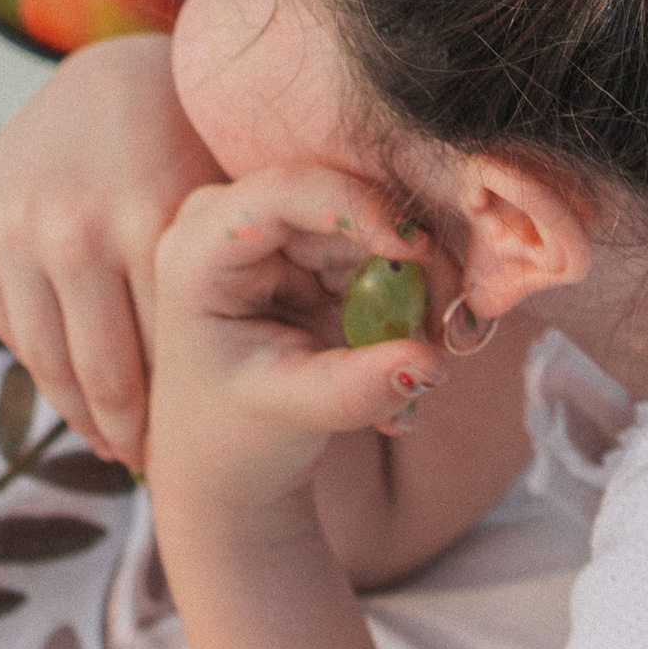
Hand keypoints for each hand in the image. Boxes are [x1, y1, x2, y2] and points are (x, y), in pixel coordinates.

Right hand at [0, 36, 217, 465]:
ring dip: (79, 414)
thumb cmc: (195, 147)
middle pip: (102, 371)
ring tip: (111, 445)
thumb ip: (254, 277)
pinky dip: (40, 367)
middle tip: (148, 467)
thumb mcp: (231, 202)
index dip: (178, 417)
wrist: (109, 76)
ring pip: (47, 359)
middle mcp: (74, 226)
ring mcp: (16, 227)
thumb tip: (331, 354)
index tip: (186, 456)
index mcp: (151, 217)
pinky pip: (8, 325)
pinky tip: (70, 394)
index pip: (165, 355)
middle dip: (128, 432)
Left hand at [149, 165, 444, 526]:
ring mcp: (273, 228)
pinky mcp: (310, 244)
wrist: (224, 455)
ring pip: (373, 226)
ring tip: (426, 359)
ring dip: (415, 288)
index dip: (355, 206)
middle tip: (450, 329)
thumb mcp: (292, 411)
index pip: (280, 193)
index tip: (417, 250)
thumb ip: (358, 388)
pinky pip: (381, 251)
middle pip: (342, 203)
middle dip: (406, 260)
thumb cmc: (235, 435)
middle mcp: (231, 220)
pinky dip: (406, 300)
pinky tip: (407, 353)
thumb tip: (431, 362)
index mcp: (197, 252)